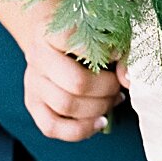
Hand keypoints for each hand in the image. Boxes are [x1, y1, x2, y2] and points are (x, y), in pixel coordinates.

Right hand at [23, 19, 123, 141]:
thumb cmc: (85, 34)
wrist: (53, 40)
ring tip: (113, 99)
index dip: (105, 53)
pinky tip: (99, 121)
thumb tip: (128, 79)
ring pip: (66, 106)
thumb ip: (120, 49)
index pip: (75, 44)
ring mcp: (33, 83)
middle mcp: (37, 57)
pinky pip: (52, 128)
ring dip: (98, 108)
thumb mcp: (103, 30)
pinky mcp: (32, 104)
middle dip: (106, 89)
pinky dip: (80, 130)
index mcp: (51, 32)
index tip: (119, 55)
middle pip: (76, 83)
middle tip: (119, 86)